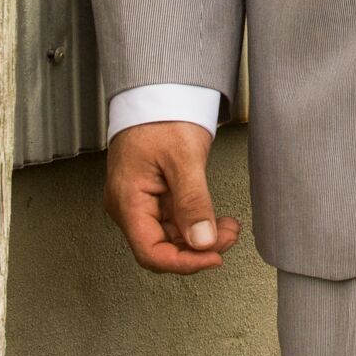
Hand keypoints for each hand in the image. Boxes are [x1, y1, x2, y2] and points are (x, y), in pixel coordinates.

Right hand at [104, 121, 241, 275]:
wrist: (158, 92)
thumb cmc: (160, 115)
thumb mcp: (183, 158)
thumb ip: (193, 202)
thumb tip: (203, 241)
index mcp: (127, 201)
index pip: (150, 252)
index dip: (183, 263)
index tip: (213, 258)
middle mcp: (129, 206)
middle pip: (161, 248)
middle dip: (198, 250)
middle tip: (228, 237)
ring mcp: (141, 202)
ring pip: (171, 238)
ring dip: (201, 238)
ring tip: (228, 228)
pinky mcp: (154, 196)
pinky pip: (175, 222)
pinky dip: (197, 224)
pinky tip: (217, 221)